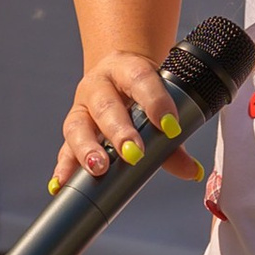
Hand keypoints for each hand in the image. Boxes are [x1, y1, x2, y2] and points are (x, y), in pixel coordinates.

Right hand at [51, 51, 206, 191]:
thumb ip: (174, 140)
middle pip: (106, 106)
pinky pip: (64, 149)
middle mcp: (99, 86)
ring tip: (99, 169)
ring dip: (87, 149)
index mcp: (126, 69)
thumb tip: (193, 172)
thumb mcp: (159, 103)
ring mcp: (81, 108)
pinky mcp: (71, 130)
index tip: (171, 126)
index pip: (141, 80)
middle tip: (133, 153)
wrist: (116, 73)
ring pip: (77, 126)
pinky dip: (63, 168)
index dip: (156, 102)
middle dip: (119, 131)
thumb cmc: (142, 93)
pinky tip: (61, 184)